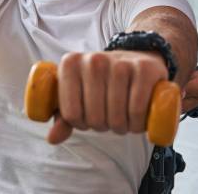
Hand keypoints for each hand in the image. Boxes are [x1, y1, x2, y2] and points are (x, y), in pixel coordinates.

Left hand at [48, 50, 167, 144]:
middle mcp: (93, 60)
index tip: (87, 117)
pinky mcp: (144, 69)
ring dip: (122, 128)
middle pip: (94, 118)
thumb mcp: (77, 95)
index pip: (71, 114)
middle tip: (108, 118)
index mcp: (70, 64)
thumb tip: (52, 138)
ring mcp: (119, 63)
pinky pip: (137, 109)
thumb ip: (62, 117)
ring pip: (116, 116)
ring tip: (122, 120)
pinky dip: (137, 123)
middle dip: (102, 126)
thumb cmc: (100, 83)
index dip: (80, 123)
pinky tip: (136, 121)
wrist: (133, 60)